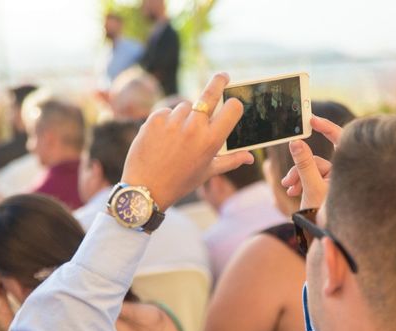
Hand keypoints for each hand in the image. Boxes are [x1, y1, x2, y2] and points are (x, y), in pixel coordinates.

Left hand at [121, 73, 254, 209]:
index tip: (232, 102)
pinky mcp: (155, 119)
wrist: (145, 189)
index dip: (234, 104)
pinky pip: (167, 112)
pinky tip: (162, 138)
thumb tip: (251, 157)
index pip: (232, 107)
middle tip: (223, 76)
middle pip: (211, 92)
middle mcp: (194, 128)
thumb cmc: (180, 181)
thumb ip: (231, 160)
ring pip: (185, 106)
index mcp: (212, 140)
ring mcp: (174, 122)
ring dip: (185, 116)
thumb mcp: (208, 172)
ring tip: (176, 139)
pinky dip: (167, 121)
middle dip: (219, 81)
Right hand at [281, 115, 342, 209]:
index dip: (327, 127)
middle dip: (300, 167)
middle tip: (287, 178)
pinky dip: (299, 183)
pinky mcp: (324, 187)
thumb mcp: (310, 188)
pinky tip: (292, 193)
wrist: (323, 238)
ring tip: (288, 189)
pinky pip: (310, 177)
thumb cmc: (323, 216)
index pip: (340, 140)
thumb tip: (295, 142)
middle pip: (318, 159)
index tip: (311, 120)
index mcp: (346, 172)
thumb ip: (303, 164)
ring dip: (296, 178)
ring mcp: (332, 182)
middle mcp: (341, 175)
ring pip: (310, 169)